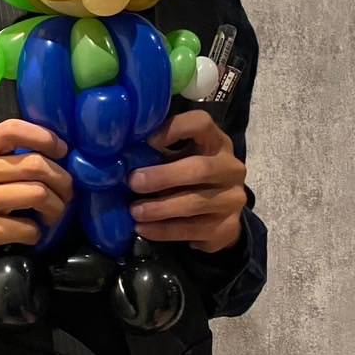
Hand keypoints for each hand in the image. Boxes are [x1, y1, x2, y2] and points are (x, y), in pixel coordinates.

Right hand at [0, 120, 72, 272]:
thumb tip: (44, 156)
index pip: (13, 129)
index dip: (45, 137)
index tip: (62, 151)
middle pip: (35, 164)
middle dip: (62, 180)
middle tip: (67, 192)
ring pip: (36, 193)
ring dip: (56, 208)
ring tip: (54, 215)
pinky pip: (24, 227)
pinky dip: (36, 232)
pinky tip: (33, 234)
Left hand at [127, 110, 247, 253]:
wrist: (219, 214)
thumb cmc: (189, 177)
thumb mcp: (179, 159)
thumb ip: (159, 153)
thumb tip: (122, 154)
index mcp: (216, 142)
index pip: (202, 124)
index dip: (175, 129)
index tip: (148, 141)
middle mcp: (231, 169)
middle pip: (200, 169)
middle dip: (163, 176)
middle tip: (133, 183)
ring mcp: (232, 199)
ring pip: (195, 203)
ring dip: (160, 208)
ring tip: (134, 211)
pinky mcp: (228, 228)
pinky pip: (193, 230)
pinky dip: (164, 230)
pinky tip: (144, 229)